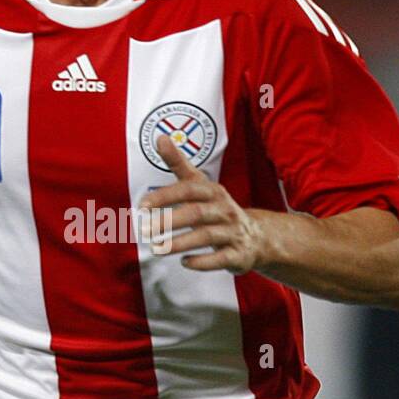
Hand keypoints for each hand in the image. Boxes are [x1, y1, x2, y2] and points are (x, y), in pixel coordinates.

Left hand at [138, 133, 273, 274]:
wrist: (256, 236)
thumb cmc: (217, 208)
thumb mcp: (200, 184)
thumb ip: (179, 164)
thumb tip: (160, 136)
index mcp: (213, 191)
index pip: (188, 189)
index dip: (165, 196)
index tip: (142, 206)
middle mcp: (225, 209)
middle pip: (196, 213)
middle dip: (169, 222)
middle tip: (144, 231)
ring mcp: (233, 232)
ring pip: (206, 237)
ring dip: (180, 243)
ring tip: (156, 249)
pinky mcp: (238, 255)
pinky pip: (221, 259)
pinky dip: (203, 261)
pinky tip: (185, 262)